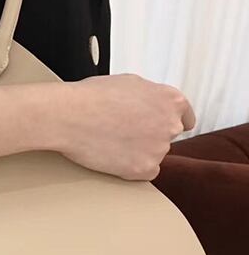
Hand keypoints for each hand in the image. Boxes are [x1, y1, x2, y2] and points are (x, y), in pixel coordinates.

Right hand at [56, 73, 195, 180]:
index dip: (168, 122)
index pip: (185, 118)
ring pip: (153, 155)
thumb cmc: (91, 96)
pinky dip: (131, 168)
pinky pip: (144, 172)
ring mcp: (158, 149)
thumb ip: (149, 95)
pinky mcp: (143, 169)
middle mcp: (170, 125)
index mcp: (170, 100)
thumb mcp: (128, 82)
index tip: (159, 127)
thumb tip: (149, 104)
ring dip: (137, 151)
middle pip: (166, 137)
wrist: (69, 116)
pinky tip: (113, 156)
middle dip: (148, 135)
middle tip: (122, 131)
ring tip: (109, 141)